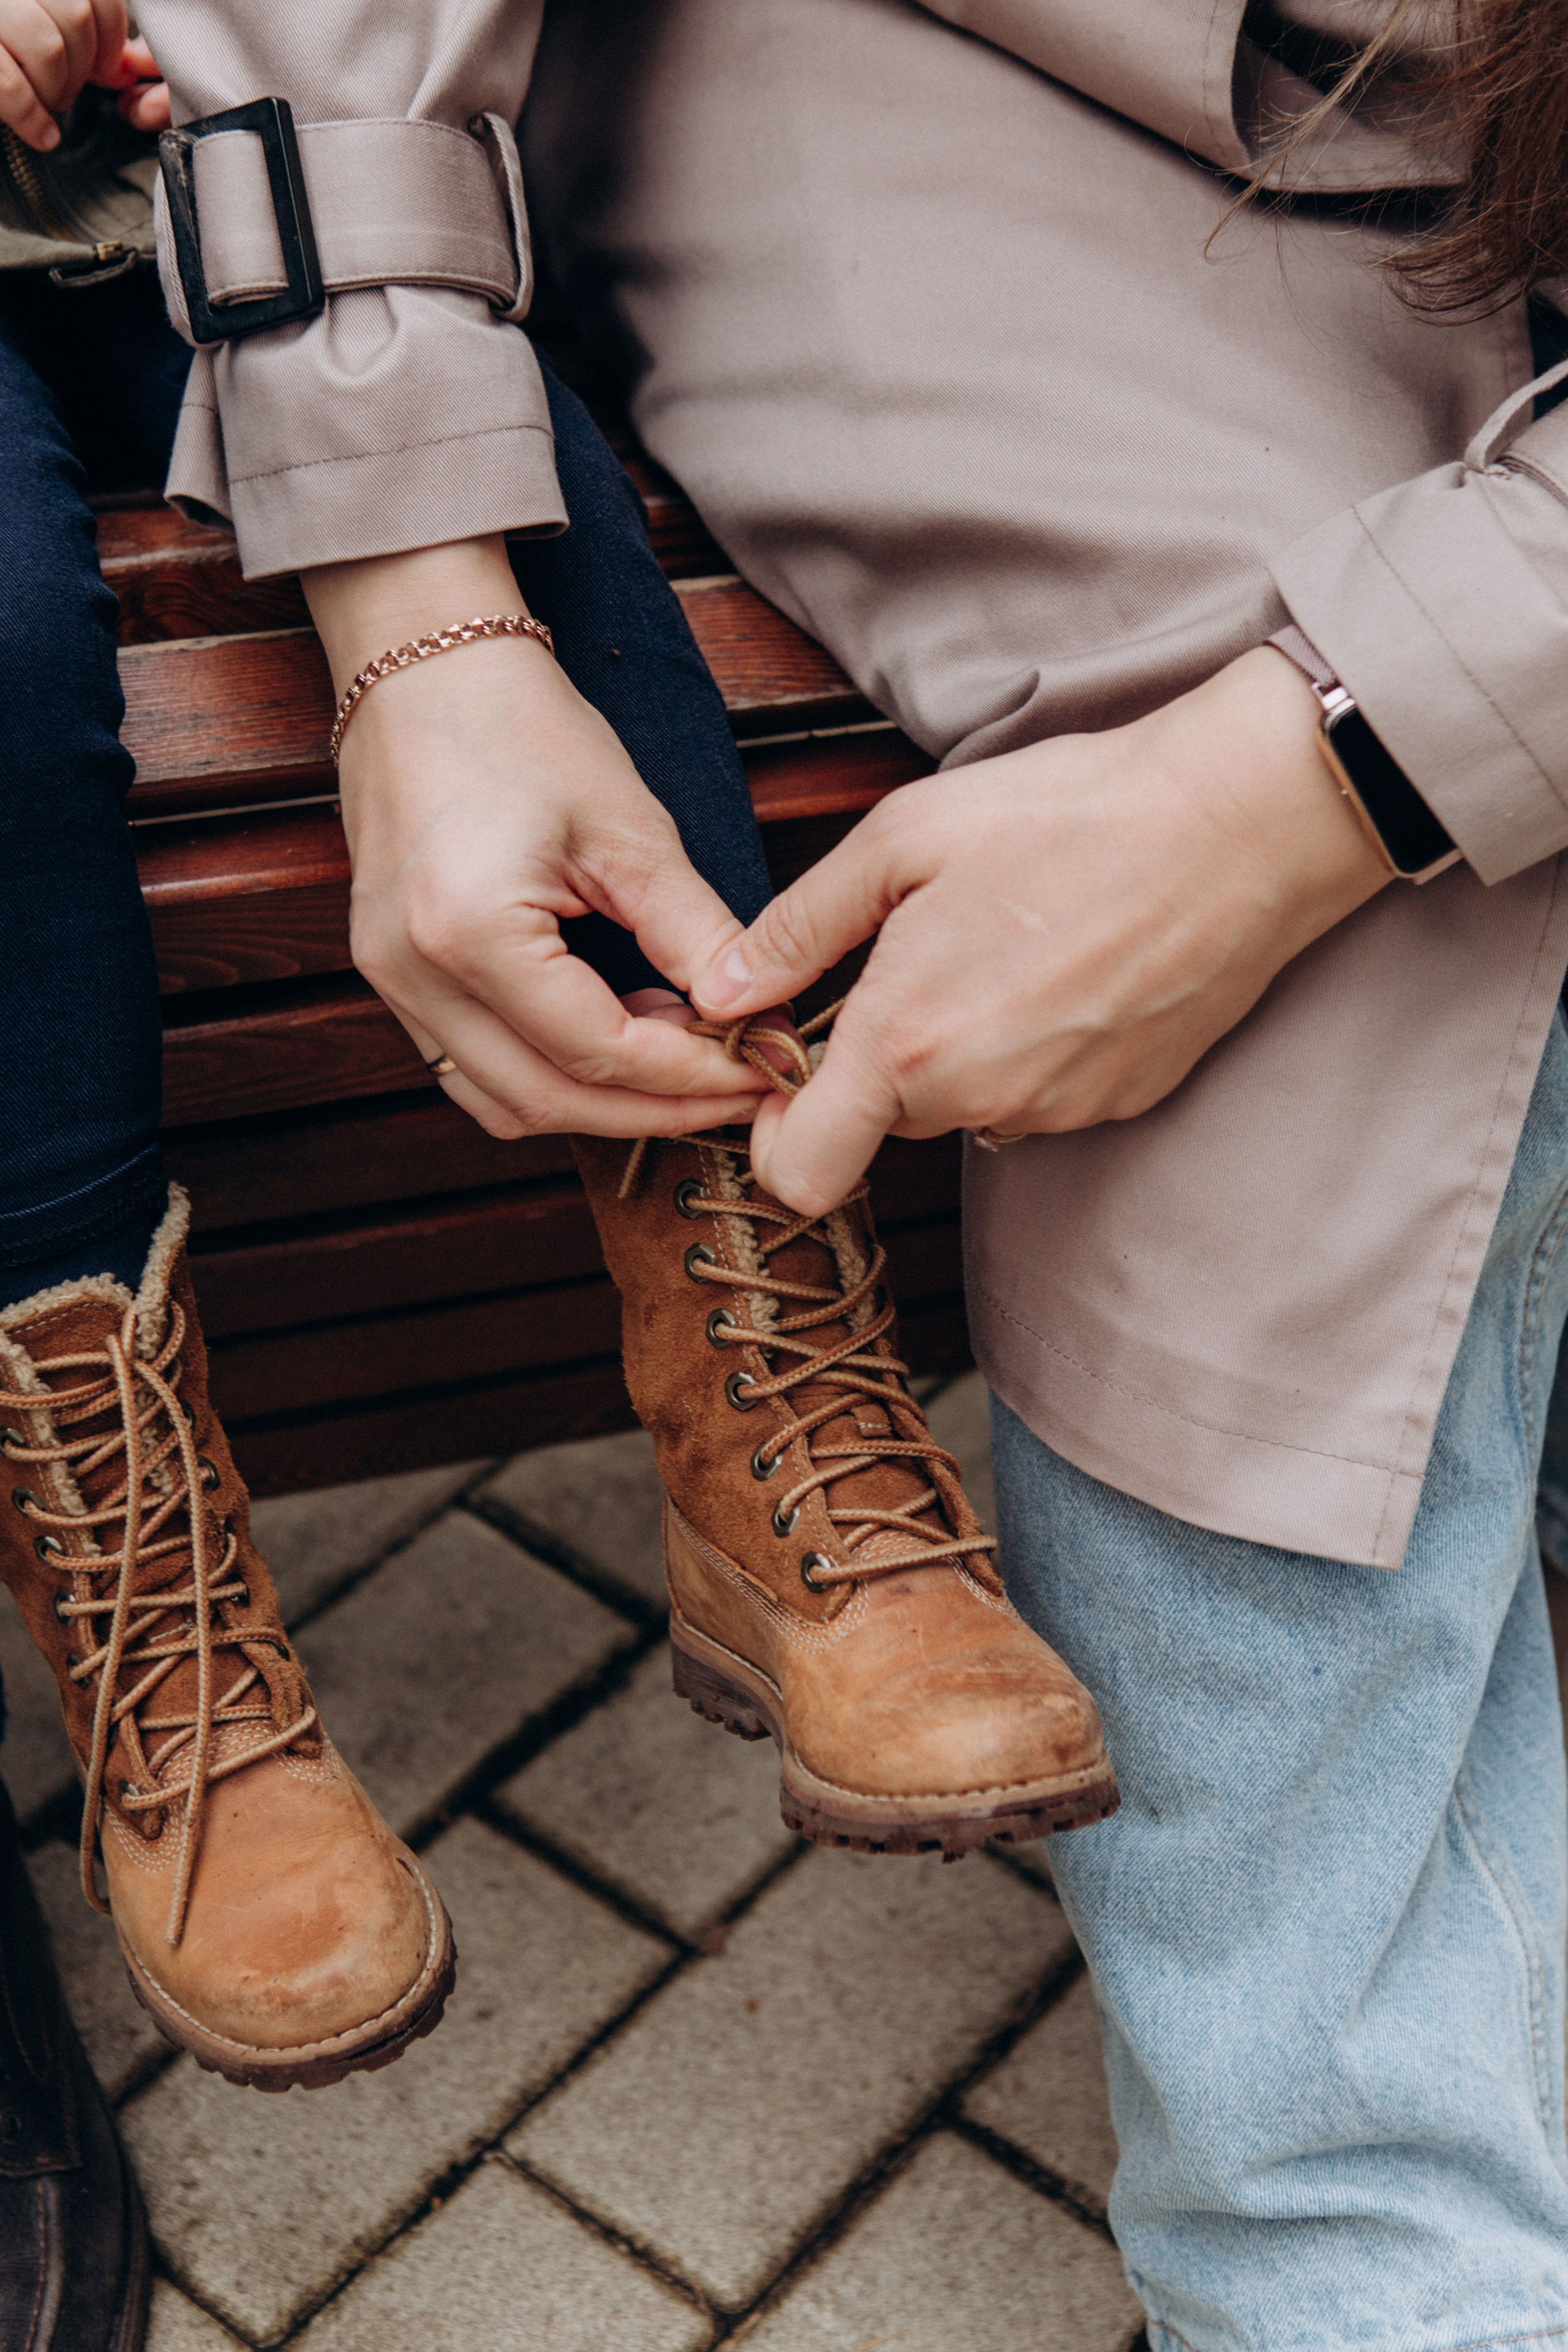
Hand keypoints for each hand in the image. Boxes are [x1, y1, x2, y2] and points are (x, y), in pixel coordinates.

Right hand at [0, 2, 160, 146]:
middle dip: (81, 67)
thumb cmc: (2, 47)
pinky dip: (32, 117)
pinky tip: (43, 135)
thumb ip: (78, 33)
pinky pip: (10, 85)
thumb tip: (123, 69)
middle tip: (64, 90)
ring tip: (46, 104)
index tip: (105, 66)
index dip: (110, 34)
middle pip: (75, 17)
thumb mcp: (30, 25)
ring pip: (48, 47)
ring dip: (57, 89)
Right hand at [304, 537, 766, 1140]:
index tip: (763, 1066)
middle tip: (736, 1088)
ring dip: (597, 1106)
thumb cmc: (521, 726)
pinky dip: (547, 1076)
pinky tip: (614, 1033)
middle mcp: (415, 976)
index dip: (693, 1075)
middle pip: (548, 1102)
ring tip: (680, 1059)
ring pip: (503, 1104)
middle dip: (654, 1110)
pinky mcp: (389, 975)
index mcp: (472, 933)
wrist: (422, 666)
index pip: (600, 1055)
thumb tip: (757, 1012)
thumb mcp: (629, 829)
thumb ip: (692, 933)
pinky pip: (471, 1069)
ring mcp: (388, 982)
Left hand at [690, 647, 1392, 1213]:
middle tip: (918, 953)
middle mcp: (979, 1101)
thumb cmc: (1067, 813)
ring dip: (958, 1046)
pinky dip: (1029, 1045)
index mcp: (907, 1042)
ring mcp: (1056, 1109)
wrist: (1238, 822)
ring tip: (1004, 943)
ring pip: (962, 1105)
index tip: (790, 1068)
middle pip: (882, 1122)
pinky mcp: (1118, 1101)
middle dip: (879, 1057)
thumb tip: (719, 992)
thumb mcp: (901, 839)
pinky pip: (1036, 1093)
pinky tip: (1064, 963)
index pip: (799, 1174)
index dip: (775, 1134)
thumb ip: (795, 930)